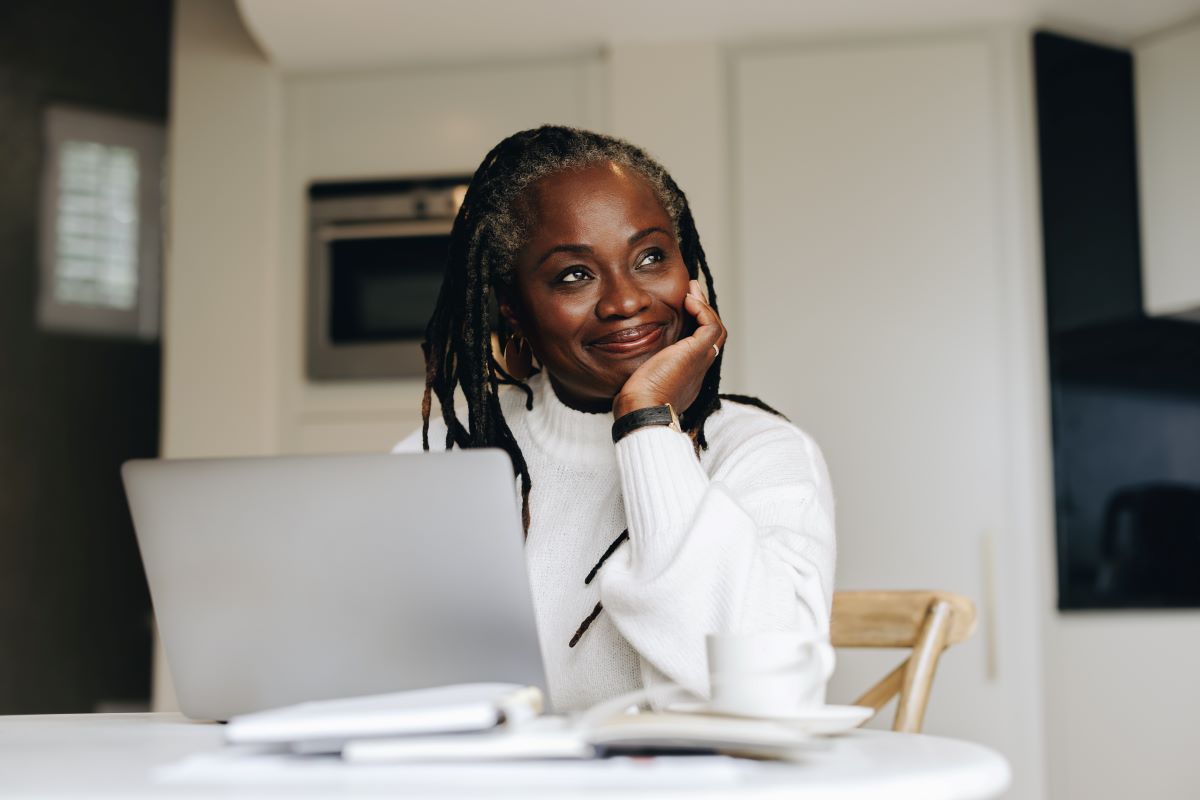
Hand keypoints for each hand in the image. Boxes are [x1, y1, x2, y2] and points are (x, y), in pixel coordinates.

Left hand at [613, 279, 726, 418]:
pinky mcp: (696, 354)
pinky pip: (711, 326)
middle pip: (710, 336)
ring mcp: (700, 361)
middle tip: (690, 293)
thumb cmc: (634, 401)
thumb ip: (639, 365)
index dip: (692, 326)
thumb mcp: (638, 378)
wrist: (642, 410)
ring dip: (705, 307)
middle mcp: (697, 369)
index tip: (681, 307)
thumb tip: (623, 353)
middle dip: (701, 312)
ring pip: (716, 330)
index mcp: (685, 376)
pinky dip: (702, 310)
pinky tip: (688, 300)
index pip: (696, 346)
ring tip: (692, 290)